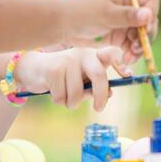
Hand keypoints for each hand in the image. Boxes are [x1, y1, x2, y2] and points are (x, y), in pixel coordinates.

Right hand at [16, 46, 132, 110]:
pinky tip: (52, 91)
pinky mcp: (54, 70)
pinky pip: (62, 97)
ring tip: (64, 95)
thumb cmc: (62, 76)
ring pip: (78, 94)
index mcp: (92, 54)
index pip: (112, 53)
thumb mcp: (80, 79)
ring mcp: (67, 60)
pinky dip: (58, 100)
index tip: (128, 76)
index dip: (122, 64)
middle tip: (99, 108)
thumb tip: (110, 94)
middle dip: (100, 96)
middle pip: (99, 76)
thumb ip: (94, 85)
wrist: (32, 68)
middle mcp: (82, 54)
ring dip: (71, 102)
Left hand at [62, 0, 158, 60]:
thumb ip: (128, 16)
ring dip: (139, 47)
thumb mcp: (106, 13)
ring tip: (131, 57)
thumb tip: (149, 15)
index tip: (145, 28)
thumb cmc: (82, 13)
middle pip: (148, 21)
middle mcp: (127, 7)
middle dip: (145, 35)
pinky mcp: (118, 35)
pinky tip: (127, 60)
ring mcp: (123, 22)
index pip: (150, 1)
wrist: (62, 25)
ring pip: (141, 36)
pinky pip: (131, 45)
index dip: (151, 15)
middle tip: (137, 47)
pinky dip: (131, 53)